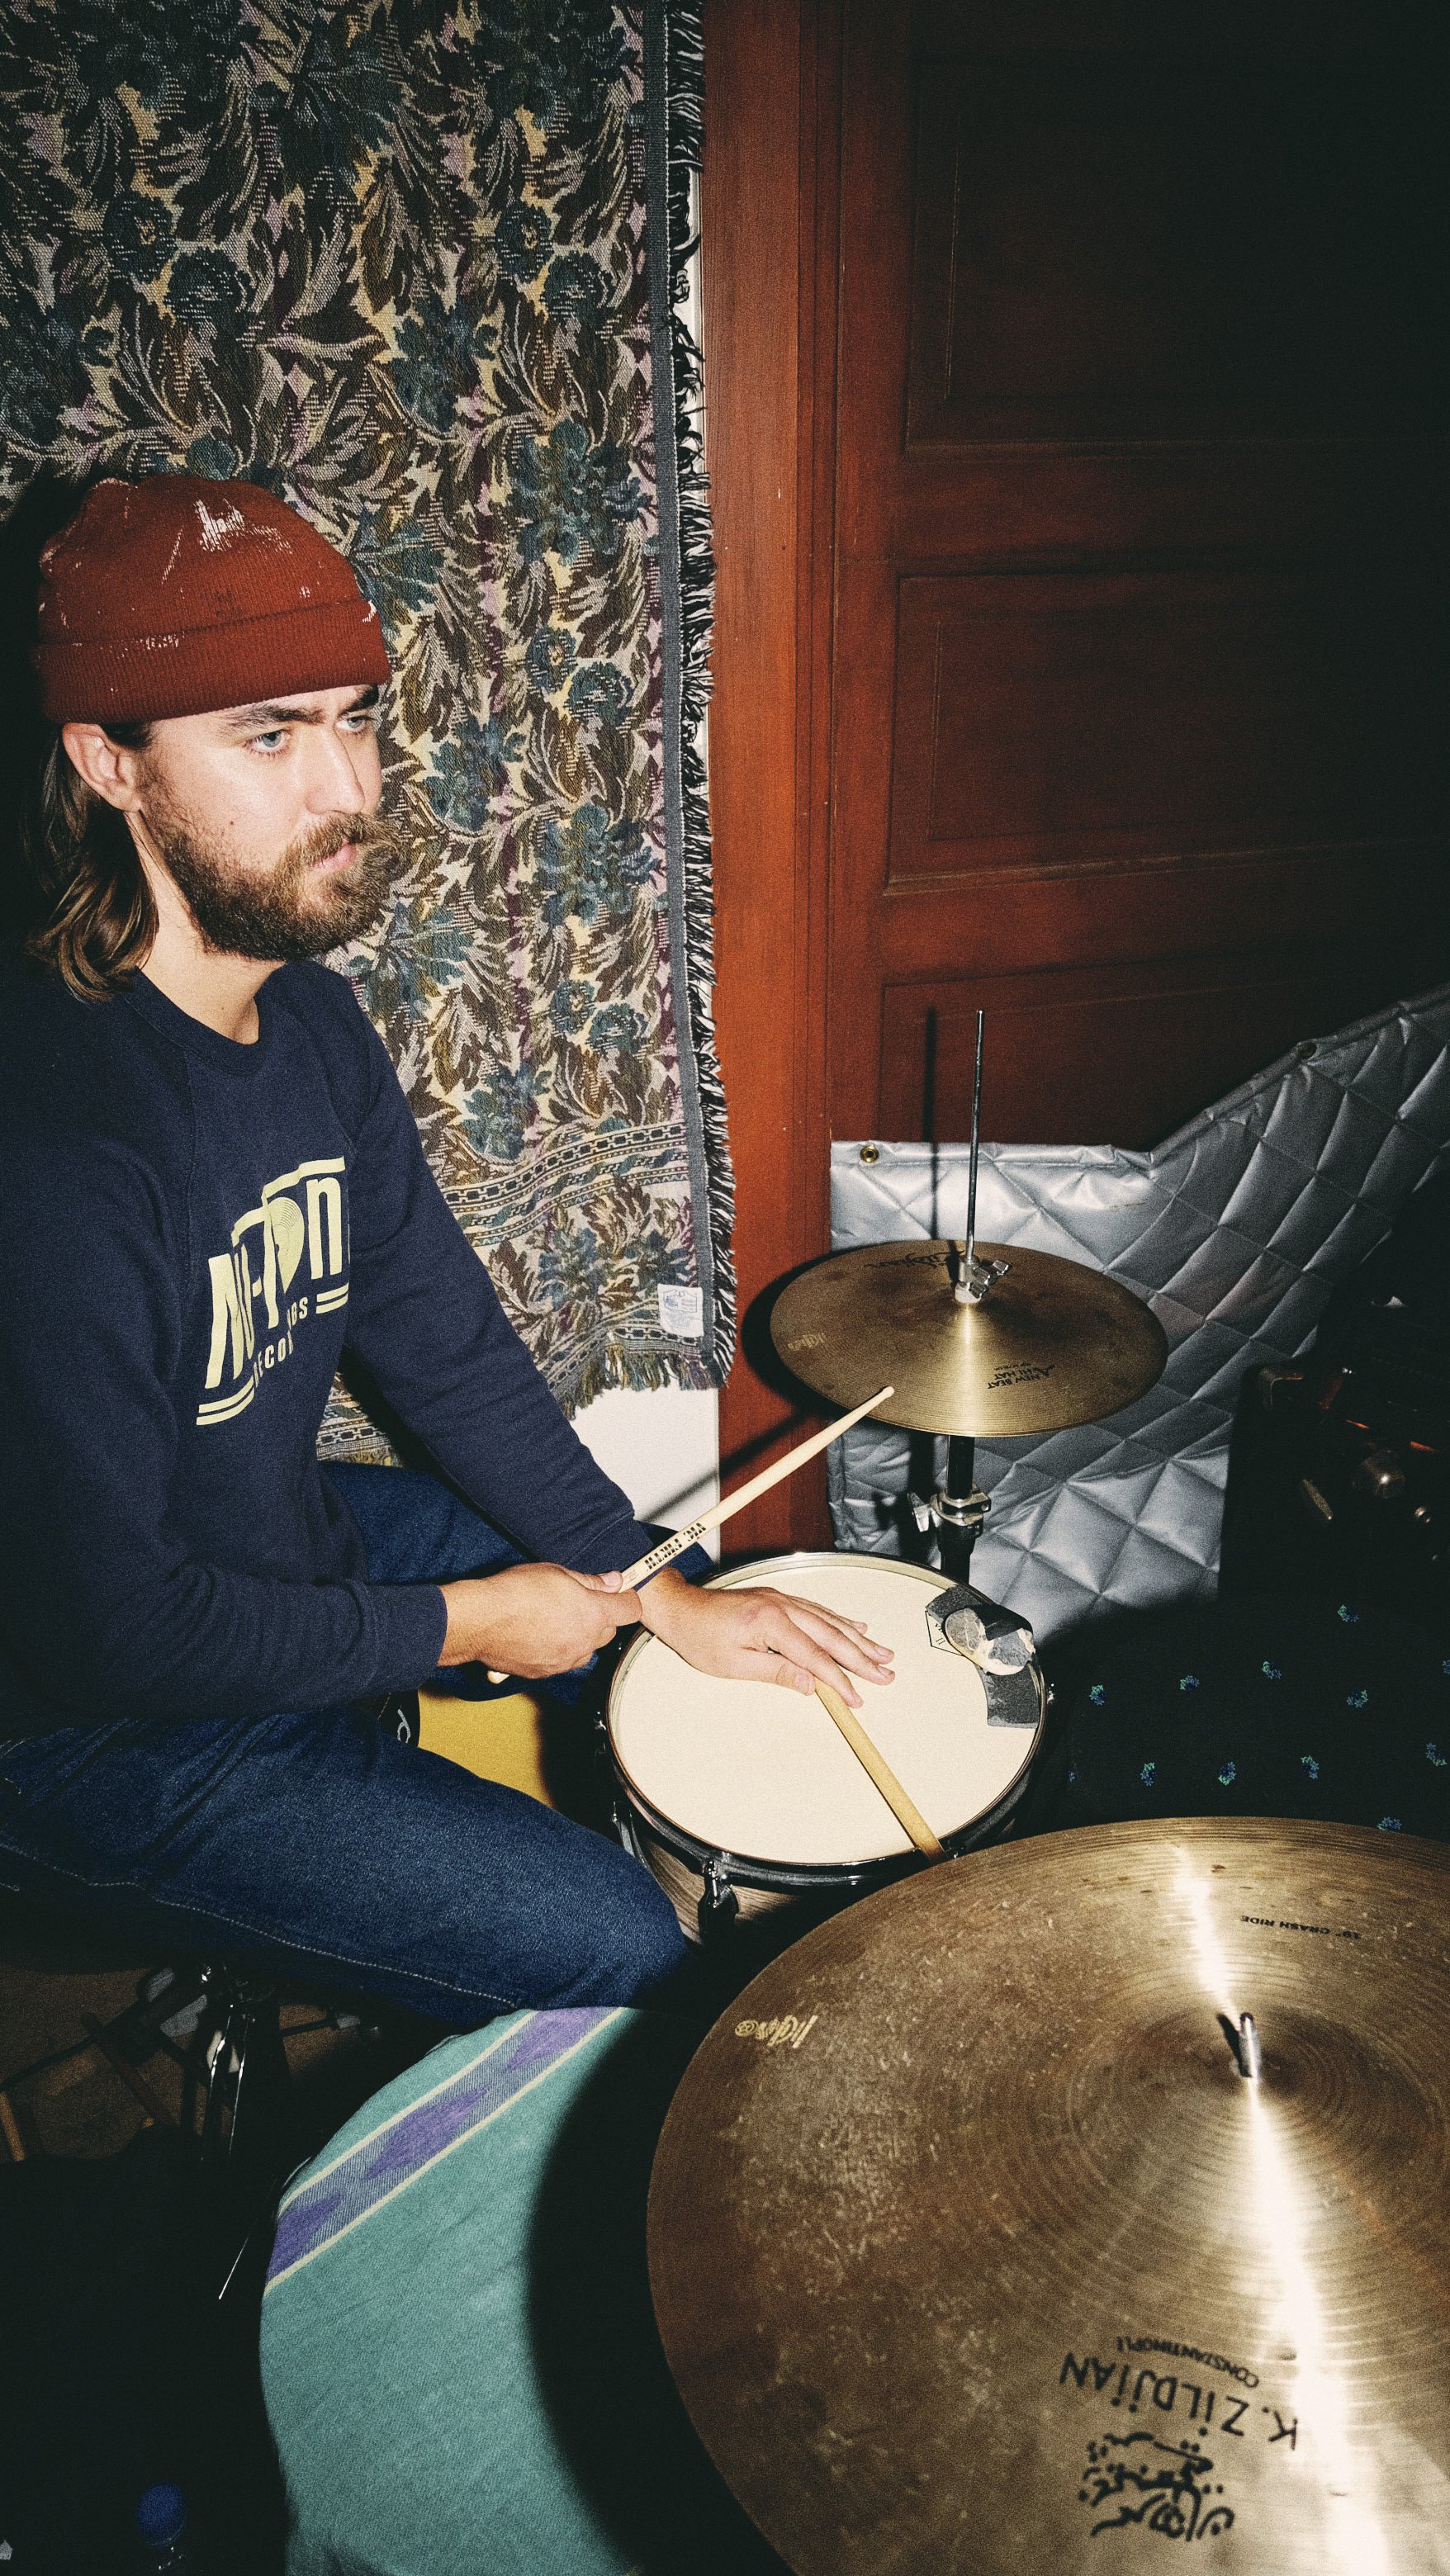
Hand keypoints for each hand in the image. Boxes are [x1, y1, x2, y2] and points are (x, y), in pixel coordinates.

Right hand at [438, 1563, 640, 1679]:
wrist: (480, 1621)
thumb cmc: (515, 1592)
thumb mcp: (557, 1573)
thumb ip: (590, 1582)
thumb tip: (612, 1582)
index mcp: (593, 1614)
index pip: (631, 1610)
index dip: (626, 1598)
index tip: (618, 1592)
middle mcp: (585, 1642)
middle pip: (609, 1632)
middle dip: (600, 1617)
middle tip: (579, 1601)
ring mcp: (565, 1660)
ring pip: (586, 1649)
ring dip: (579, 1636)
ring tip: (555, 1618)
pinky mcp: (546, 1672)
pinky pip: (563, 1660)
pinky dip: (558, 1649)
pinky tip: (539, 1634)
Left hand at [637, 1567, 893, 1707]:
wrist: (680, 1608)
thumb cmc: (699, 1637)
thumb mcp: (733, 1665)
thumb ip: (776, 1673)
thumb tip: (811, 1685)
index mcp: (770, 1623)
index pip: (815, 1657)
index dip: (840, 1680)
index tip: (858, 1697)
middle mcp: (782, 1606)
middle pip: (831, 1635)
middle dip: (862, 1657)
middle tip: (887, 1673)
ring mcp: (782, 1600)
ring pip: (829, 1621)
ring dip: (858, 1638)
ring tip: (882, 1652)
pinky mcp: (779, 1599)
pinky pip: (818, 1610)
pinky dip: (840, 1621)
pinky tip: (855, 1627)